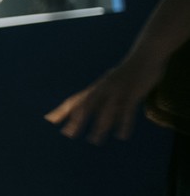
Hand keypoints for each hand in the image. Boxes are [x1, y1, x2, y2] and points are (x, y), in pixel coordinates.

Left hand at [44, 55, 164, 144]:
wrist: (145, 55)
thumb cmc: (126, 74)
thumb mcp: (109, 84)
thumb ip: (100, 97)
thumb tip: (87, 112)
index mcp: (96, 87)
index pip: (74, 100)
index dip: (62, 111)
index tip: (48, 121)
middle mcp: (103, 88)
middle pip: (86, 105)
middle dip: (77, 120)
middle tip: (69, 135)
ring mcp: (117, 90)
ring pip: (105, 110)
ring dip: (99, 126)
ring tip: (94, 140)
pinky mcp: (133, 93)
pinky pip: (127, 111)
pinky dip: (124, 124)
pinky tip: (121, 135)